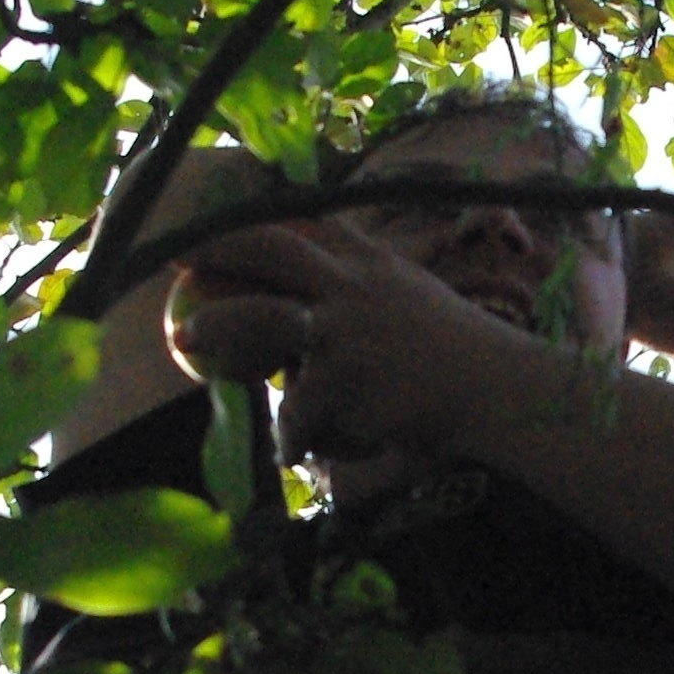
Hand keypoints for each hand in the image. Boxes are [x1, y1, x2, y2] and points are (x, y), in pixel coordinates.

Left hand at [167, 217, 545, 465]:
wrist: (497, 390)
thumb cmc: (459, 354)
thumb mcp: (413, 300)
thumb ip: (368, 291)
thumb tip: (318, 308)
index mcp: (370, 263)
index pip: (306, 224)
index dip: (254, 218)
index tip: (214, 220)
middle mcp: (353, 284)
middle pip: (269, 248)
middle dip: (217, 246)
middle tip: (176, 256)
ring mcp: (344, 327)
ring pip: (261, 318)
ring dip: (217, 325)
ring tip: (186, 337)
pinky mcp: (342, 377)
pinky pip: (295, 411)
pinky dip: (293, 438)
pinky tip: (294, 455)